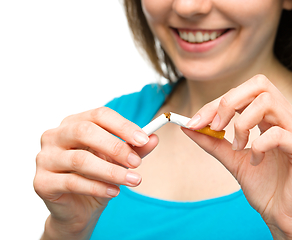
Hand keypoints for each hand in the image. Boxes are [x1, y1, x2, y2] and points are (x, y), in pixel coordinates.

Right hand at [34, 107, 157, 238]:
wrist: (78, 209)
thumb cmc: (97, 177)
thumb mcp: (118, 161)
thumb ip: (134, 149)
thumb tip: (153, 138)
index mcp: (74, 123)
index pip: (99, 115)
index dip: (123, 126)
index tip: (144, 139)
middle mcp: (55, 136)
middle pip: (85, 131)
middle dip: (116, 147)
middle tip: (137, 162)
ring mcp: (45, 158)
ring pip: (80, 160)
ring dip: (112, 171)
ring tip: (133, 180)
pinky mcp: (42, 182)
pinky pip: (72, 182)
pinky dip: (97, 187)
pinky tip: (113, 192)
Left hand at [183, 75, 291, 238]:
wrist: (283, 216)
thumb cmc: (263, 186)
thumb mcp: (231, 158)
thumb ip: (212, 140)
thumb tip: (187, 125)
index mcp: (272, 116)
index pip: (244, 91)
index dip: (216, 102)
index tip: (195, 122)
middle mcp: (288, 117)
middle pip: (259, 84)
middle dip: (229, 102)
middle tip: (216, 126)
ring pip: (267, 102)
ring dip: (242, 124)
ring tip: (238, 147)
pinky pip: (278, 133)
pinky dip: (258, 145)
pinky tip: (255, 161)